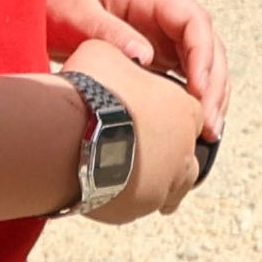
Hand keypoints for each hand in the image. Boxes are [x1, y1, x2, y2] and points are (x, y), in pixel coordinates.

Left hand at [42, 0, 227, 141]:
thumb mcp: (75, 11)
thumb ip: (109, 32)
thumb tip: (145, 57)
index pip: (193, 19)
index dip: (203, 54)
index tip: (199, 89)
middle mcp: (159, 15)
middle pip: (205, 44)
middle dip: (214, 83)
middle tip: (211, 124)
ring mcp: (156, 35)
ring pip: (199, 61)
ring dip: (209, 94)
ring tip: (209, 133)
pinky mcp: (149, 56)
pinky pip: (181, 74)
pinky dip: (191, 98)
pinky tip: (191, 126)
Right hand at [58, 45, 211, 222]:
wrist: (69, 136)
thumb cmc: (92, 88)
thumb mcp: (108, 53)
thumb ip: (123, 59)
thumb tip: (118, 58)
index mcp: (185, 109)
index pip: (191, 112)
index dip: (171, 111)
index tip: (153, 112)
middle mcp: (183, 149)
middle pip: (188, 153)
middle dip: (171, 150)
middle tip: (145, 145)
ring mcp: (164, 184)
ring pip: (173, 187)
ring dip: (157, 179)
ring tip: (134, 174)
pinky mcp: (139, 208)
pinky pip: (141, 204)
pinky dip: (130, 196)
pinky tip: (111, 186)